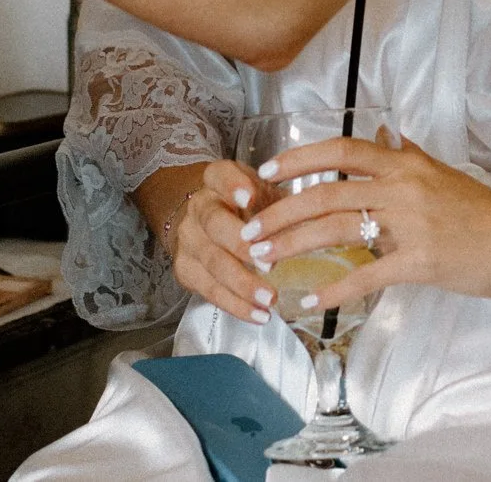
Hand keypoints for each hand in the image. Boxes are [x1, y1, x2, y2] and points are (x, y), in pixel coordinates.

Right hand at [166, 159, 281, 324]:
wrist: (205, 221)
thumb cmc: (245, 206)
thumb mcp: (263, 191)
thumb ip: (278, 201)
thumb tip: (305, 220)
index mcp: (216, 180)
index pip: (219, 175)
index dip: (233, 186)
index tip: (249, 197)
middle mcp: (198, 207)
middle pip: (214, 225)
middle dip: (242, 247)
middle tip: (270, 265)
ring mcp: (188, 239)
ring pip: (212, 263)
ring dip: (241, 284)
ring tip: (269, 300)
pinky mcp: (185, 269)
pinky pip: (209, 290)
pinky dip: (236, 305)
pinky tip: (258, 315)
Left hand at [238, 134, 490, 311]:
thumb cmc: (483, 212)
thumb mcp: (443, 173)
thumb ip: (409, 154)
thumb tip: (384, 133)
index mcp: (405, 163)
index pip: (342, 150)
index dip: (300, 159)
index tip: (265, 172)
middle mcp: (403, 186)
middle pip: (327, 192)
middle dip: (280, 212)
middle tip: (248, 230)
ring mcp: (411, 223)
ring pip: (337, 229)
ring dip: (293, 244)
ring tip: (264, 259)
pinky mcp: (420, 261)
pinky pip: (367, 274)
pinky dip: (335, 290)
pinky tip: (310, 302)